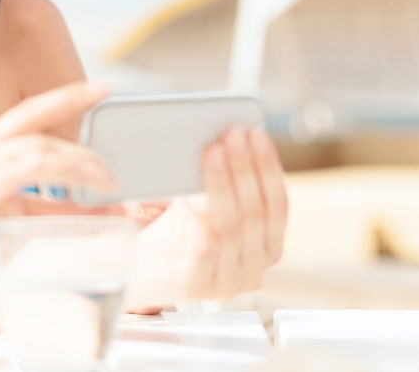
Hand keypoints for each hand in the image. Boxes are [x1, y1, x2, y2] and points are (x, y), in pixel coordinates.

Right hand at [0, 81, 116, 229]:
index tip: (101, 88)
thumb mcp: (25, 218)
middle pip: (30, 118)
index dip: (65, 97)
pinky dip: (53, 178)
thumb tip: (109, 207)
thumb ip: (62, 208)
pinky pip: (16, 174)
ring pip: (32, 149)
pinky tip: (74, 189)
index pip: (29, 113)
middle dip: (73, 110)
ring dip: (74, 162)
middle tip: (111, 137)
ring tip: (103, 181)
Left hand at [125, 128, 287, 309]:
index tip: (256, 133)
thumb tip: (224, 138)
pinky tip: (189, 198)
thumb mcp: (206, 206)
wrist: (140, 272)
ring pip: (231, 226)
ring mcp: (228, 280)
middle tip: (233, 134)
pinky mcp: (198, 286)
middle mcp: (254, 267)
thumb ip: (221, 183)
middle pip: (256, 213)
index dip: (268, 167)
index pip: (278, 205)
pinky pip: (204, 249)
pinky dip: (198, 219)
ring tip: (212, 152)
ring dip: (223, 184)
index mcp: (266, 246)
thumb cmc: (175, 234)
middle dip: (245, 168)